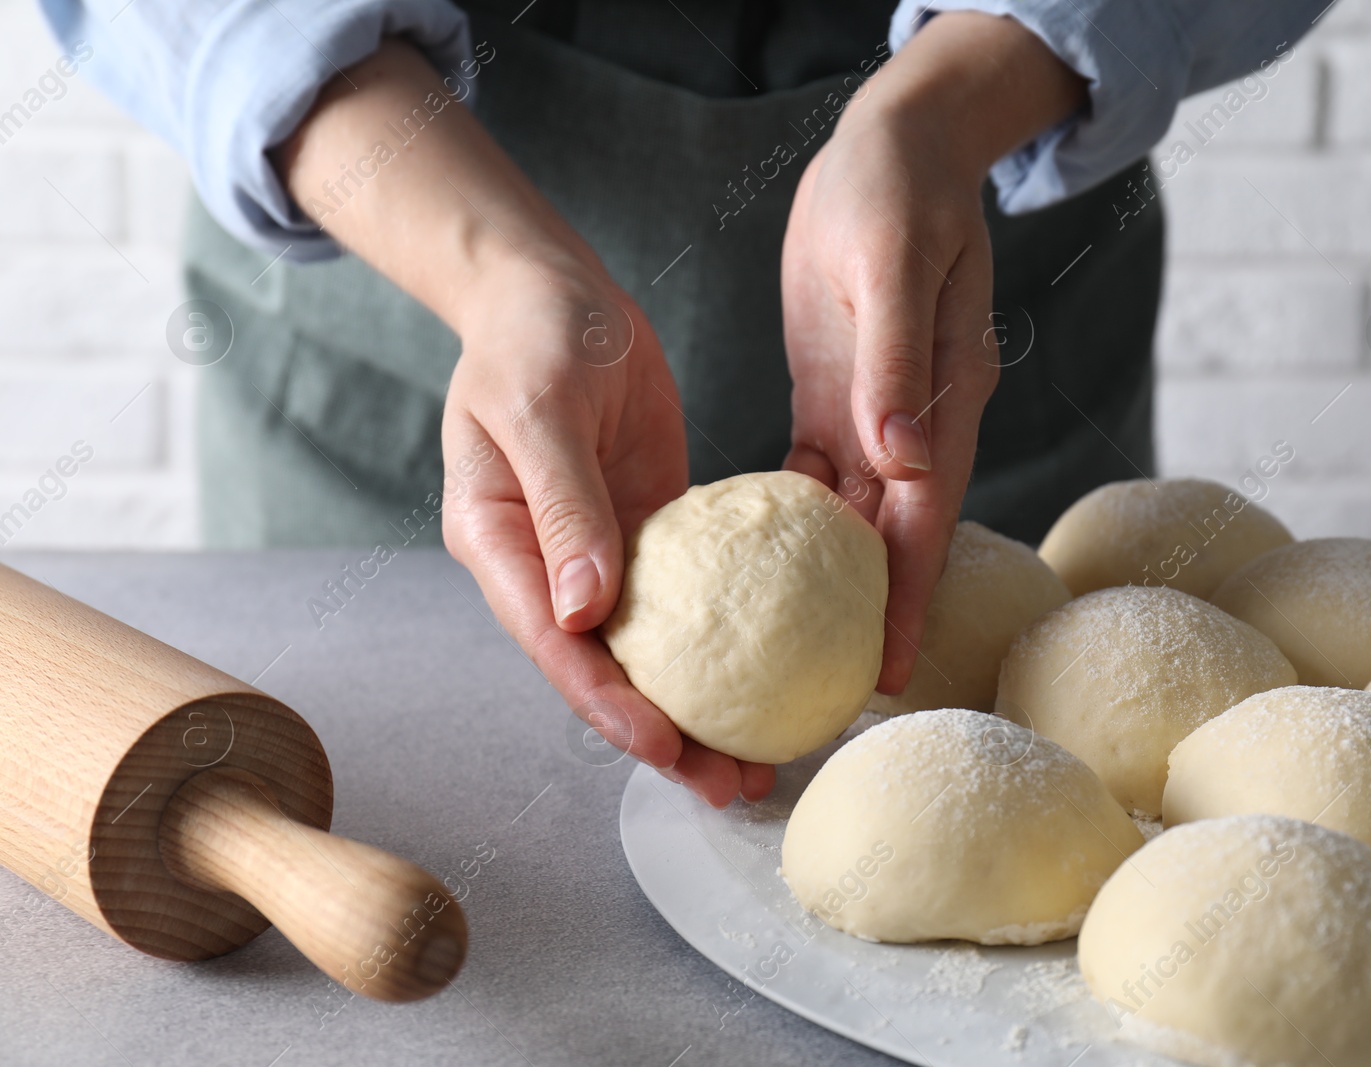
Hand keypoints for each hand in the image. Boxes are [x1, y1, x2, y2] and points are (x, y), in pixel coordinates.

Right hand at [276, 40, 774, 806]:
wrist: (553, 289)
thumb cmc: (534, 333)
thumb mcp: (542, 408)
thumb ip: (562, 505)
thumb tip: (585, 610)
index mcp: (499, 544)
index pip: (556, 646)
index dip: (611, 705)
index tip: (669, 747)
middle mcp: (544, 566)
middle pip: (603, 672)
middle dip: (664, 738)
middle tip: (735, 787)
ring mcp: (594, 554)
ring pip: (648, 651)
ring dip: (698, 706)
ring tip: (761, 761)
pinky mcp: (644, 532)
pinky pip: (686, 600)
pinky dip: (720, 644)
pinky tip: (770, 673)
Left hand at [781, 14, 1086, 691]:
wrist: (894, 145)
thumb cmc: (896, 195)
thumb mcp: (890, 267)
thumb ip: (896, 365)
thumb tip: (904, 462)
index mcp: (940, 401)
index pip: (923, 520)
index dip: (905, 598)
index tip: (881, 672)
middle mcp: (914, 423)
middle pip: (891, 540)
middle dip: (867, 616)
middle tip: (828, 692)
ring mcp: (876, 415)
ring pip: (853, 521)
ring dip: (832, 586)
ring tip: (797, 654)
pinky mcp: (836, 398)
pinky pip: (817, 478)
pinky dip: (798, 526)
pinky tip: (765, 567)